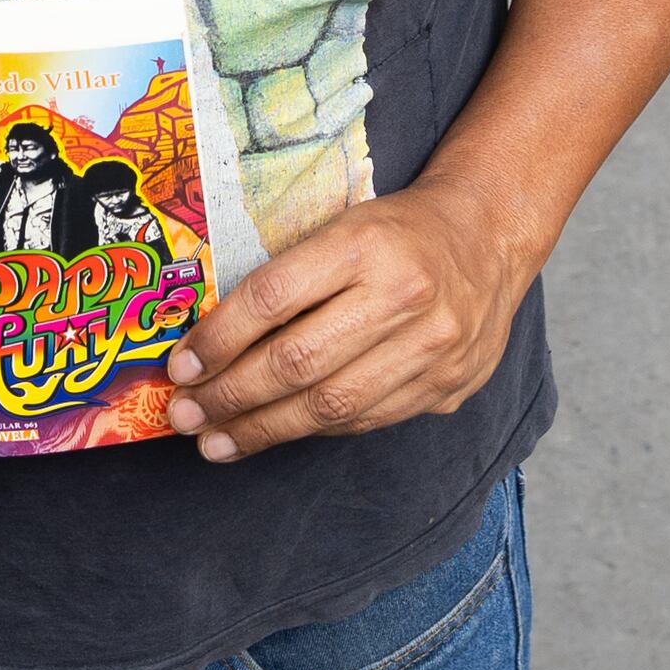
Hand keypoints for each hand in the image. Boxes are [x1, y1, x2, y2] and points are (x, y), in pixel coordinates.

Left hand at [166, 177, 533, 462]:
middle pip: (298, 361)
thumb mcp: (341, 227)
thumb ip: (287, 278)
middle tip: (185, 415)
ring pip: (330, 405)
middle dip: (230, 396)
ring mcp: (432, 347)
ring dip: (263, 430)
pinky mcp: (447, 386)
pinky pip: (366, 421)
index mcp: (365, 242)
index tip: (180, 368)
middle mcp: (402, 295)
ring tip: (215, 441)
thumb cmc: (397, 230)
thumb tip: (209, 342)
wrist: (489, 237)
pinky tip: (277, 433)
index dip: (219, 339)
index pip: (274, 297)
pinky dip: (314, 431)